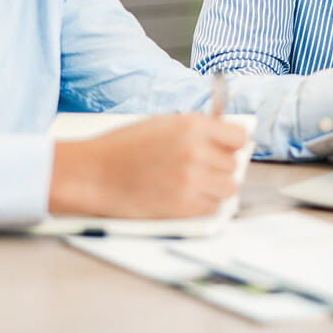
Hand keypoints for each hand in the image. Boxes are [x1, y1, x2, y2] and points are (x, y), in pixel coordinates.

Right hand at [48, 114, 247, 218]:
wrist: (93, 174)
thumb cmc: (121, 147)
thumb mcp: (160, 124)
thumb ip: (195, 129)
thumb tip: (224, 138)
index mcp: (191, 126)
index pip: (239, 136)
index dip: (231, 142)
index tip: (225, 147)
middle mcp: (195, 152)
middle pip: (233, 164)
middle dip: (219, 166)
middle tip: (198, 167)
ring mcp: (191, 181)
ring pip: (228, 188)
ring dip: (214, 187)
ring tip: (192, 183)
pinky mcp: (183, 208)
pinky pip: (212, 208)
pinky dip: (202, 205)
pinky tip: (182, 196)